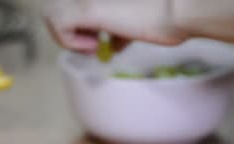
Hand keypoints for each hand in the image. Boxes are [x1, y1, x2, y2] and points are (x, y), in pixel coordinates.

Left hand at [43, 0, 185, 53]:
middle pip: (57, 6)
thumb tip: (110, 45)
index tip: (96, 40)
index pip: (74, 7)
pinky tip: (93, 46)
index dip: (79, 25)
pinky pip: (60, 26)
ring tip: (92, 46)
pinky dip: (71, 43)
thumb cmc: (168, 17)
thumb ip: (118, 29)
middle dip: (70, 30)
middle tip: (91, 46)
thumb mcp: (136, 24)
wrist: (180, 12)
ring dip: (69, 36)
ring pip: (52, 13)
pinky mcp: (87, 7)